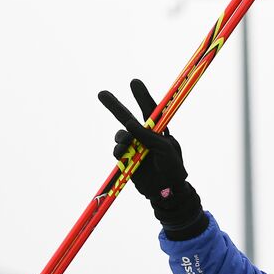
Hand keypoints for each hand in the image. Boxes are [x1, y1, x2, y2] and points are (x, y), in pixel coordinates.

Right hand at [98, 80, 203, 232]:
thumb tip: (129, 123)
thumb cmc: (172, 167)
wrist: (166, 190)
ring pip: (120, 135)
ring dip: (121, 137)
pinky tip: (124, 154)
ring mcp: (134, 147)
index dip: (141, 96)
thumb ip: (148, 136)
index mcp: (158, 130)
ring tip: (127, 143)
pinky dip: (119, 150)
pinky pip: (117, 151)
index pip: (150, 110)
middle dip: (114, 105)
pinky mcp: (126, 159)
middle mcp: (144, 136)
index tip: (133, 82)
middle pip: (126, 117)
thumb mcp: (165, 149)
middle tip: (101, 93)